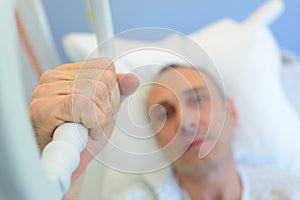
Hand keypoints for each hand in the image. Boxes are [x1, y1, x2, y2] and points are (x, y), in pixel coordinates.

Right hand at [29, 58, 138, 178]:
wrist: (66, 164)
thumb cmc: (81, 137)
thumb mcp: (106, 111)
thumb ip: (119, 93)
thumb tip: (132, 78)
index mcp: (68, 74)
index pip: (105, 66)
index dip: (111, 91)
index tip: (100, 109)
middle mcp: (54, 77)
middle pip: (104, 78)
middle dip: (107, 106)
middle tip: (93, 122)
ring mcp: (46, 91)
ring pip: (97, 91)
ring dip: (99, 118)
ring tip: (86, 128)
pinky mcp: (44, 107)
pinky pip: (84, 105)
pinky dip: (91, 123)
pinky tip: (82, 132)